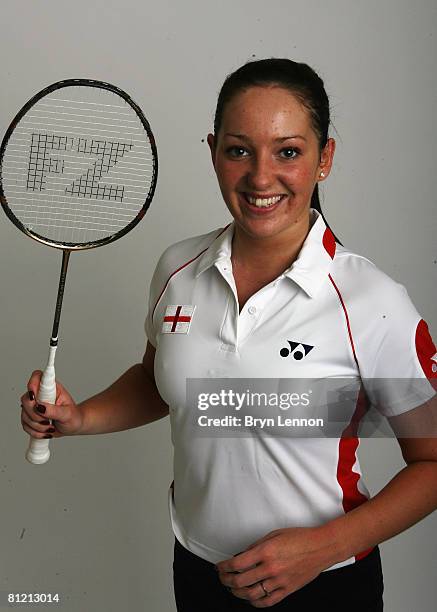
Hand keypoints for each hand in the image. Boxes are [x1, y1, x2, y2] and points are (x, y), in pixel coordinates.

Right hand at [20, 370, 82, 437]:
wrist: (72, 426)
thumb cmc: (73, 416)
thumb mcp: (67, 414)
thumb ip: (54, 410)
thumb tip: (40, 407)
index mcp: (52, 388)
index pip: (38, 376)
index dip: (32, 383)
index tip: (33, 395)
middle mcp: (41, 395)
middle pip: (26, 398)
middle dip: (34, 413)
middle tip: (47, 419)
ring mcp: (34, 406)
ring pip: (24, 414)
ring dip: (37, 425)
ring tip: (50, 426)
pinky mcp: (30, 417)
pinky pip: (25, 424)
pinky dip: (35, 431)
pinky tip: (45, 431)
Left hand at [216, 527, 336, 607]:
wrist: (321, 547)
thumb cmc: (300, 538)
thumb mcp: (274, 535)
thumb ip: (256, 546)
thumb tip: (242, 555)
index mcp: (265, 552)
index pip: (237, 564)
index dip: (224, 567)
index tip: (220, 567)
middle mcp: (270, 568)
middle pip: (240, 581)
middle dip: (226, 580)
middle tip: (222, 578)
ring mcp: (279, 581)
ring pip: (251, 594)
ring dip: (237, 593)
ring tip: (233, 589)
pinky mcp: (287, 590)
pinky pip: (267, 602)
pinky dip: (255, 602)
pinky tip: (250, 598)